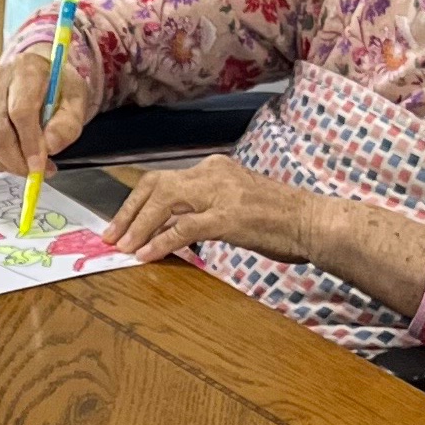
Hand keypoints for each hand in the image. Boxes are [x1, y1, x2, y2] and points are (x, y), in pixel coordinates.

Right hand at [0, 44, 97, 176]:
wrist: (40, 77)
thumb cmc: (58, 89)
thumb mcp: (76, 101)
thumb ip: (68, 124)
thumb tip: (50, 147)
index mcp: (25, 69)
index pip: (20, 111)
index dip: (29, 144)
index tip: (39, 166)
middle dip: (16, 160)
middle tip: (35, 174)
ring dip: (8, 163)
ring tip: (30, 165)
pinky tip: (16, 156)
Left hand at [101, 157, 312, 265]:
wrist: (314, 222)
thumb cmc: (279, 220)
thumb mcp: (234, 208)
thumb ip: (203, 212)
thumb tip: (169, 230)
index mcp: (214, 169)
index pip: (163, 180)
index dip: (136, 202)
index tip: (120, 223)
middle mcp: (213, 174)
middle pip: (156, 186)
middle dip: (128, 212)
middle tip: (111, 236)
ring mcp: (221, 194)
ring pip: (164, 202)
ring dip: (138, 226)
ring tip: (123, 247)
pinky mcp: (228, 217)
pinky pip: (183, 228)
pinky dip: (160, 242)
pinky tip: (147, 255)